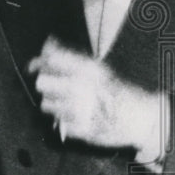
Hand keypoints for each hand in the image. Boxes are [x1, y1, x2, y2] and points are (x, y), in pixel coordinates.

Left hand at [28, 36, 164, 156]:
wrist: (140, 118)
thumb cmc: (117, 91)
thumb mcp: (98, 69)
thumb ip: (71, 57)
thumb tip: (46, 44)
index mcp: (88, 69)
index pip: (51, 60)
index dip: (38, 62)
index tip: (34, 66)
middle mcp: (83, 88)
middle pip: (42, 83)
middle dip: (47, 85)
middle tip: (55, 87)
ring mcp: (81, 110)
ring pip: (46, 104)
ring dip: (52, 103)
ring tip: (67, 103)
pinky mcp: (80, 130)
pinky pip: (57, 123)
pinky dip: (62, 120)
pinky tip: (74, 117)